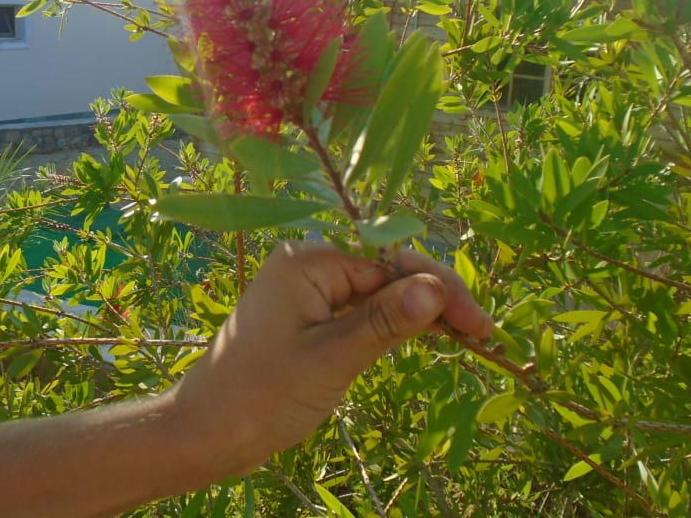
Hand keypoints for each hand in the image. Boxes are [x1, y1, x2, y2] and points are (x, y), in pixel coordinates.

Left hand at [170, 241, 493, 475]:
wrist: (208, 431)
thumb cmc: (261, 395)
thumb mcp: (330, 359)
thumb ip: (384, 322)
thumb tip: (435, 288)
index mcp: (308, 260)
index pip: (391, 261)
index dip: (438, 288)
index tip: (479, 325)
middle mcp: (309, 264)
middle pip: (388, 270)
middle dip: (434, 297)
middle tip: (482, 332)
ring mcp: (309, 290)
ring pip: (379, 290)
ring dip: (419, 310)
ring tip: (466, 336)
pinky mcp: (311, 315)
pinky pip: (361, 309)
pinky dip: (393, 322)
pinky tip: (426, 334)